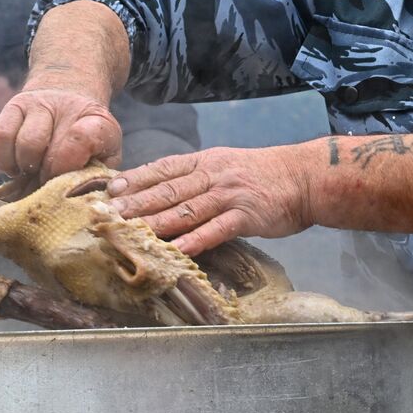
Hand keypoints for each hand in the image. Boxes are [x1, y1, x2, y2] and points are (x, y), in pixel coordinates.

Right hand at [0, 87, 121, 179]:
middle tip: (49, 184)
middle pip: (51, 151)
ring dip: (26, 168)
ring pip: (25, 144)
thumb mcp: (104, 159)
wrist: (70, 107)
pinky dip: (4, 159)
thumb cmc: (89, 144)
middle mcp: (70, 107)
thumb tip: (78, 195)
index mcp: (100, 122)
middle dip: (48, 176)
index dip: (69, 166)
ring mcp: (40, 104)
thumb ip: (96, 176)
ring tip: (33, 173)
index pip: (83, 140)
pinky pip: (1, 137)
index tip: (64, 180)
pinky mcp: (14, 106)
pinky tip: (16, 166)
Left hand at [105, 146, 313, 254]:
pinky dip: (193, 241)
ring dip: (155, 223)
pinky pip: (215, 230)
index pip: (163, 168)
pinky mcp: (246, 216)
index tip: (109, 189)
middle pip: (167, 190)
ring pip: (185, 210)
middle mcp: (213, 175)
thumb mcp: (228, 166)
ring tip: (130, 234)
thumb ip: (199, 177)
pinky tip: (174, 251)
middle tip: (107, 215)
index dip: (135, 179)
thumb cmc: (265, 175)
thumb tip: (165, 191)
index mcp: (206, 161)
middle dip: (135, 204)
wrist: (305, 177)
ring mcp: (229, 195)